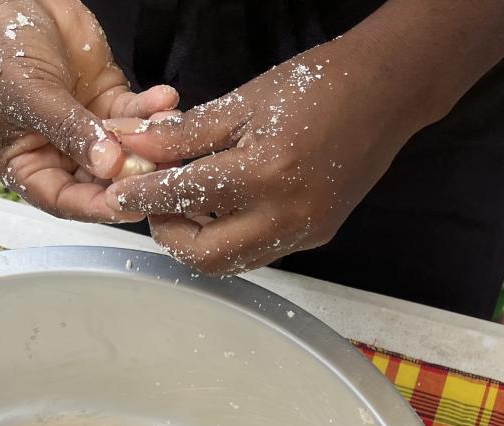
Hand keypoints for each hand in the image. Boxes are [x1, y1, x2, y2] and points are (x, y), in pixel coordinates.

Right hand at [0, 0, 178, 221]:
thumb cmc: (2, 45)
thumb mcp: (32, 93)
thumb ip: (70, 131)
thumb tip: (108, 165)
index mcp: (25, 163)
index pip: (63, 199)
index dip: (95, 205)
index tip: (127, 203)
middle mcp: (57, 152)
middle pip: (100, 180)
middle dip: (130, 173)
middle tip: (158, 166)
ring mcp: (86, 128)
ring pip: (124, 149)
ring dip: (147, 140)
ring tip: (168, 127)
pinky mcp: (108, 99)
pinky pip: (135, 114)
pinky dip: (152, 110)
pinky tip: (165, 100)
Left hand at [109, 37, 417, 273]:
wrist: (387, 92)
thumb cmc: (316, 85)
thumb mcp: (241, 103)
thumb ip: (183, 136)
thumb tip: (133, 150)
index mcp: (263, 173)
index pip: (184, 196)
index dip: (144, 196)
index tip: (116, 195)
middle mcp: (285, 215)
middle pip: (205, 256)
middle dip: (170, 235)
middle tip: (156, 205)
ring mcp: (304, 232)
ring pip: (231, 262)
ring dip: (198, 242)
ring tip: (186, 205)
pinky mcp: (316, 236)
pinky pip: (258, 251)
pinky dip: (229, 237)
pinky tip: (222, 207)